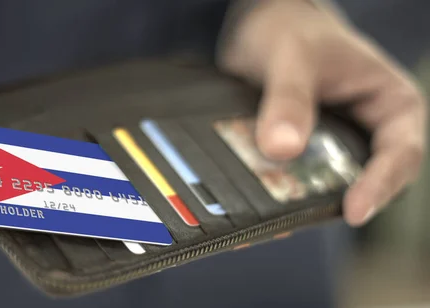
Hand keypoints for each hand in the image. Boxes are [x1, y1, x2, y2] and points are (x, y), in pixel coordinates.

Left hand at [216, 0, 425, 225]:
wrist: (262, 24)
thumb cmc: (293, 29)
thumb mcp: (293, 58)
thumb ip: (289, 99)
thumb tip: (281, 148)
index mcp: (391, 104)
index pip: (400, 154)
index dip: (380, 185)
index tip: (354, 210)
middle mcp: (368, 130)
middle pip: (363, 178)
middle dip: (332, 200)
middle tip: (299, 219)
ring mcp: (335, 143)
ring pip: (326, 183)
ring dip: (300, 198)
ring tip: (271, 220)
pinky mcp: (303, 151)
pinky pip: (295, 176)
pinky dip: (278, 188)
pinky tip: (255, 203)